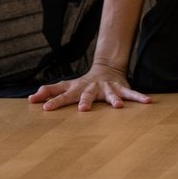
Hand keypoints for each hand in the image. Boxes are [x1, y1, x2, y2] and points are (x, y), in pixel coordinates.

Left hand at [27, 64, 151, 110]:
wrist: (106, 69)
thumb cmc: (82, 84)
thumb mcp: (65, 86)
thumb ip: (49, 92)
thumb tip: (29, 98)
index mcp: (76, 89)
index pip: (62, 94)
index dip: (54, 100)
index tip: (45, 108)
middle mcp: (91, 88)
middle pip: (86, 94)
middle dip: (85, 101)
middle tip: (83, 109)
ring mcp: (106, 88)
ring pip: (111, 94)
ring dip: (114, 100)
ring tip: (117, 107)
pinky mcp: (120, 89)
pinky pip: (131, 94)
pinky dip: (139, 97)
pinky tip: (148, 102)